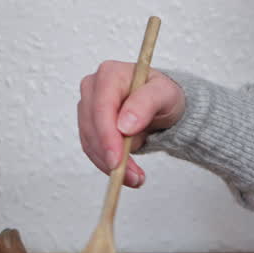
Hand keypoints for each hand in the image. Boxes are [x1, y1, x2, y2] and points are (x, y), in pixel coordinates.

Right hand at [77, 60, 185, 187]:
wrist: (161, 105)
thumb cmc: (163, 95)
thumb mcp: (165, 95)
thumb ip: (146, 104)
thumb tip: (124, 125)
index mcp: (110, 74)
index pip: (102, 107)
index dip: (107, 136)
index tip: (117, 160)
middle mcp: (94, 88)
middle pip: (92, 127)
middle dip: (110, 155)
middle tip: (133, 177)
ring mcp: (88, 107)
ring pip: (89, 142)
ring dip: (109, 164)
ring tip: (135, 178)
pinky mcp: (89, 125)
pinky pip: (92, 149)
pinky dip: (107, 164)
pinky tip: (126, 174)